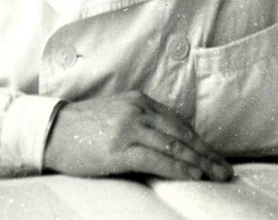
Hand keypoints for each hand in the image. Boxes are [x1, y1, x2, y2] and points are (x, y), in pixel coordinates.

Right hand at [43, 91, 232, 181]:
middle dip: (207, 153)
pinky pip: (156, 159)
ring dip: (199, 163)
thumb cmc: (84, 127)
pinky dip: (178, 168)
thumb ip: (142, 122)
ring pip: (174, 146)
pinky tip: (192, 176)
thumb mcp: (117, 114)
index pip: (178, 123)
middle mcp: (138, 111)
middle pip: (182, 134)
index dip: (200, 141)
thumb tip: (170, 142)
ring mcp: (129, 129)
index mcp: (139, 101)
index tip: (215, 156)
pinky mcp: (119, 149)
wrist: (52, 131)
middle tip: (225, 170)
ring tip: (216, 176)